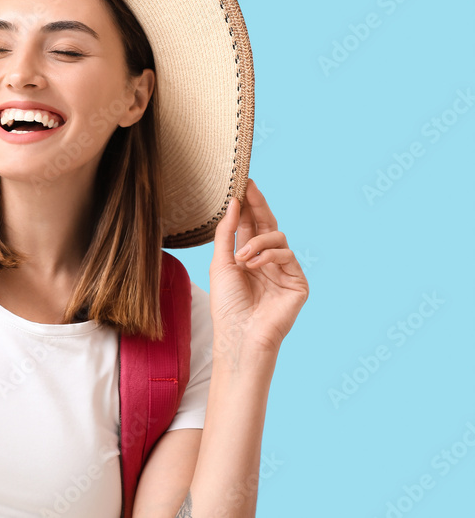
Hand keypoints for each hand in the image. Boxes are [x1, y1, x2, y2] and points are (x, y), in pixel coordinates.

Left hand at [209, 178, 308, 356]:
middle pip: (268, 224)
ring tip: (241, 257)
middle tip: (250, 187)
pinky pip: (287, 255)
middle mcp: (267, 261)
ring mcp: (284, 271)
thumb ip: (227, 233)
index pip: (251, 225)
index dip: (249, 204)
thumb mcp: (220, 263)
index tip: (243, 183)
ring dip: (257, 242)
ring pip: (278, 237)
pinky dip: (268, 256)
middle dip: (258, 205)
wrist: (238, 335)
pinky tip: (253, 265)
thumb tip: (234, 203)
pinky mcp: (297, 282)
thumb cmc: (227, 304)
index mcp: (248, 257)